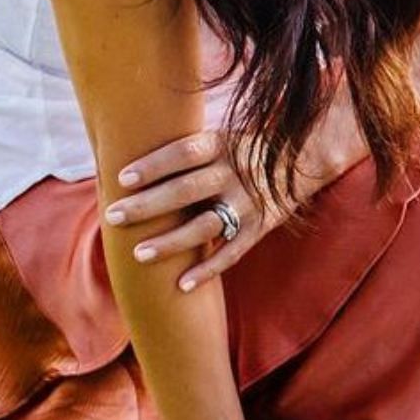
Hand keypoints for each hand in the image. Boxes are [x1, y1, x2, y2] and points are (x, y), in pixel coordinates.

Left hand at [103, 129, 304, 292]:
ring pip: (206, 225)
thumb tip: (127, 156)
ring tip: (139, 254)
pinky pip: (233, 251)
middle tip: (112, 217)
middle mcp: (236, 172)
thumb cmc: (245, 147)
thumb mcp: (223, 135)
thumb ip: (187, 148)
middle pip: (186, 190)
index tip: (121, 179)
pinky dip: (209, 270)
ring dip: (171, 242)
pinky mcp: (261, 225)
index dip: (154, 166)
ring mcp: (250, 201)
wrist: (307, 156)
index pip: (184, 153)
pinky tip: (182, 285)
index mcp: (223, 144)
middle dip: (147, 205)